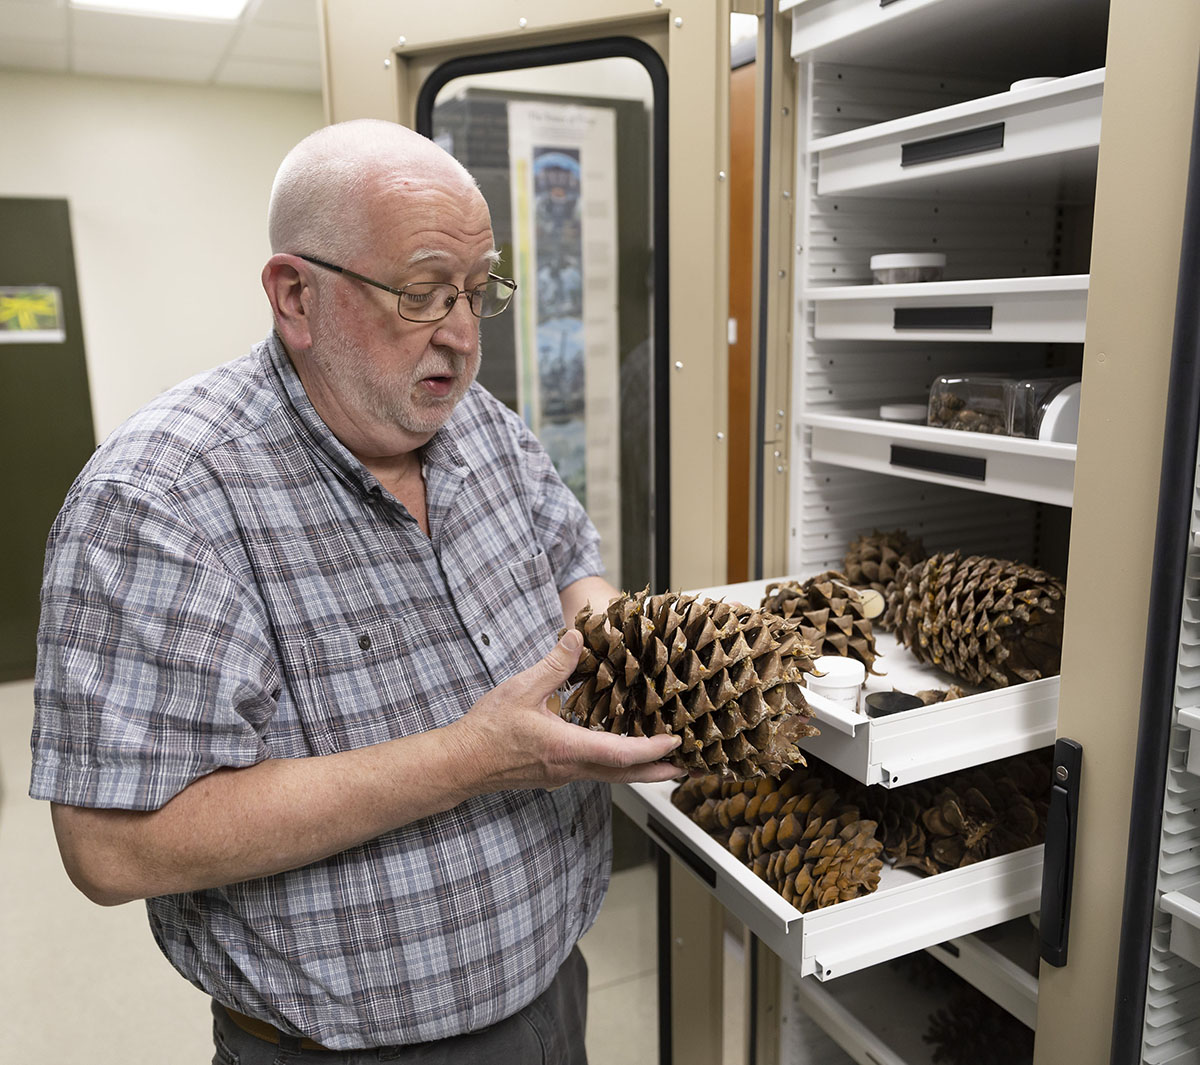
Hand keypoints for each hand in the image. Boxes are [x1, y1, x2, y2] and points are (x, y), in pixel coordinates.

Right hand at [447, 629, 683, 792]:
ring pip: (610, 776)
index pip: (620, 755)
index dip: (652, 750)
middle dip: (657, 772)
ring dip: (639, 770)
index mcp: (567, 748)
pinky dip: (616, 766)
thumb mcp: (520, 688)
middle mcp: (570, 768)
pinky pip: (594, 772)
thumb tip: (576, 637)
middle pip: (625, 776)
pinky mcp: (555, 775)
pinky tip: (619, 753)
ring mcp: (563, 775)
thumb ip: (553, 664)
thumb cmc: (487, 730)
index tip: (675, 743)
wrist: (460, 763)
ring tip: (662, 761)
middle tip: (686, 768)